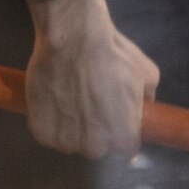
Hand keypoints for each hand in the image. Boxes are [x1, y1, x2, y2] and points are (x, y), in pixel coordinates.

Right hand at [22, 0, 160, 158]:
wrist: (72, 39)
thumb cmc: (112, 55)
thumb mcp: (147, 74)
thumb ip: (147, 99)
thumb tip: (144, 106)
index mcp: (123, 139)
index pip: (126, 147)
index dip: (121, 130)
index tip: (114, 115)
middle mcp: (95, 149)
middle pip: (96, 146)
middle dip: (96, 129)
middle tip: (90, 102)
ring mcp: (66, 143)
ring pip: (71, 141)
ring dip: (71, 127)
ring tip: (69, 98)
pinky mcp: (41, 133)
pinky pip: (48, 133)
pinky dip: (49, 121)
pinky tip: (53, 101)